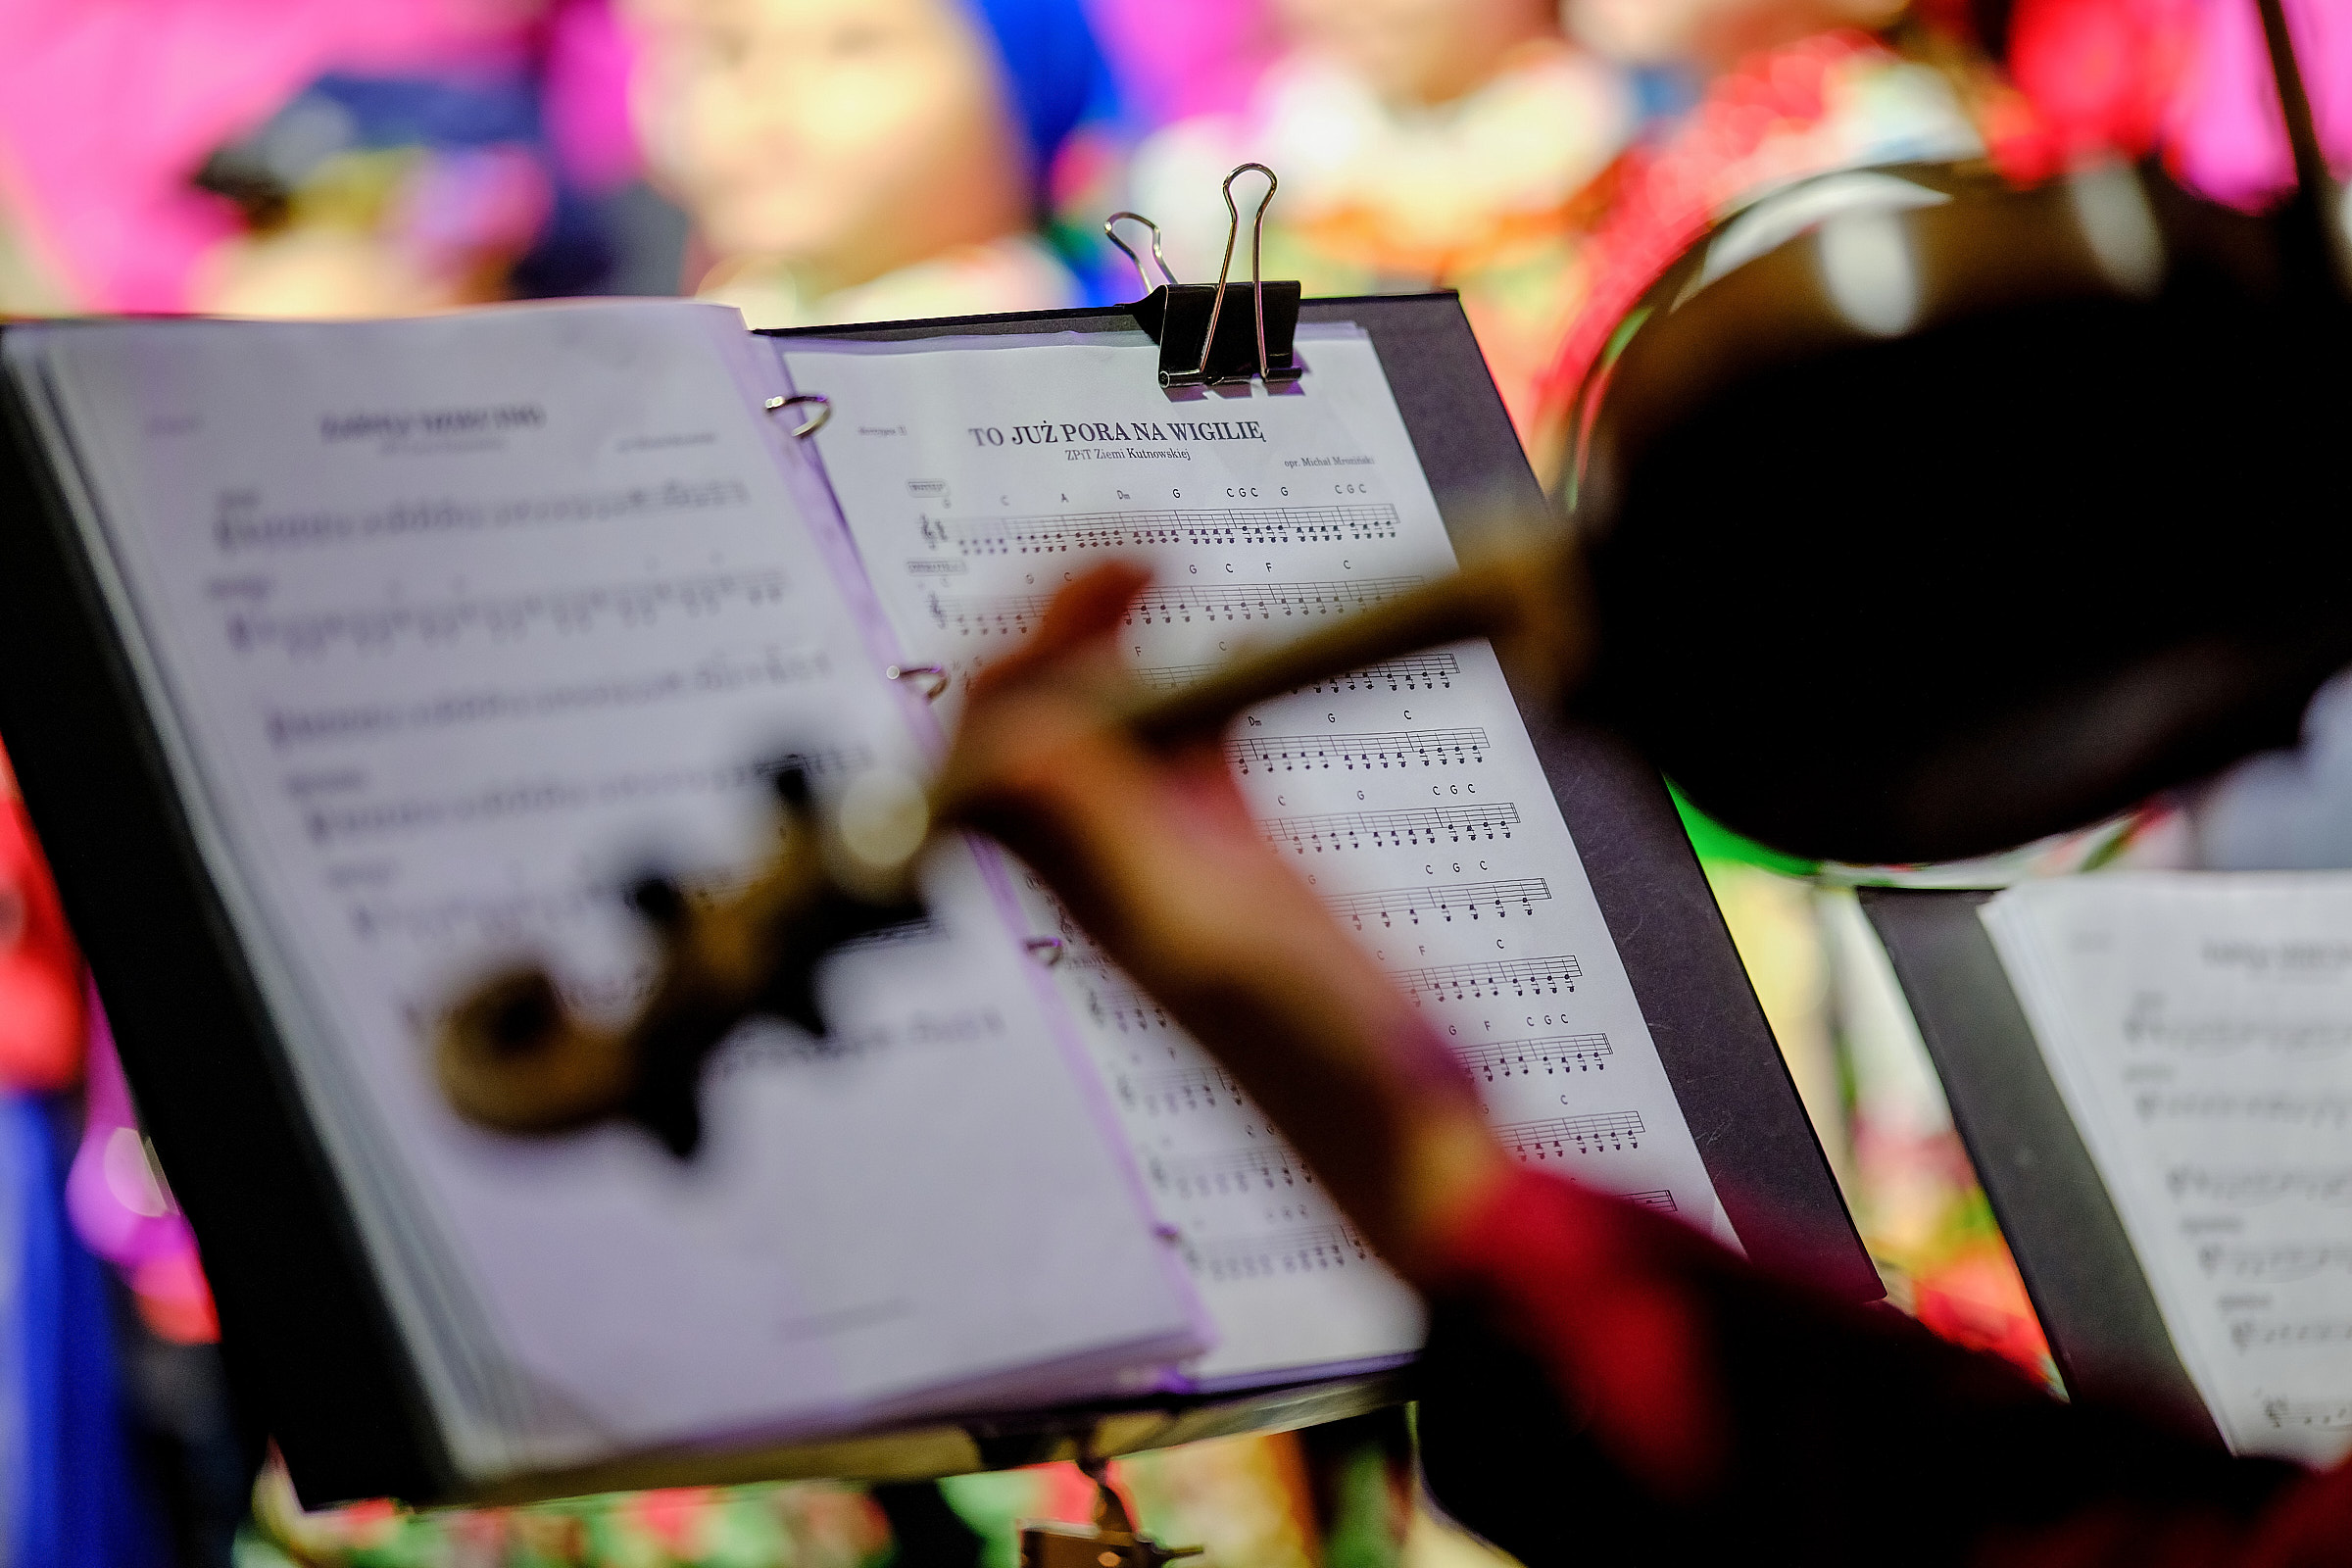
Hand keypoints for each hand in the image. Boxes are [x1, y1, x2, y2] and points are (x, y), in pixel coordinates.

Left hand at [935, 562, 1506, 1275]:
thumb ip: (1109, 842)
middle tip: (1138, 559)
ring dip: (1113, 638)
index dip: (1022, 651)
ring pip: (1103, 717)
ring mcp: (1170, 847)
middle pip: (1030, 716)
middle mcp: (1105, 858)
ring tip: (1161, 568)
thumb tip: (1009, 746)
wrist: (1407, 1131)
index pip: (989, 744)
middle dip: (1057, 624)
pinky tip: (1237, 637)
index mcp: (1075, 878)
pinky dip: (1199, 676)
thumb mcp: (1207, 942)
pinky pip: (1192, 743)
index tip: (1111, 588)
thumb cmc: (1316, 1067)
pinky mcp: (1241, 849)